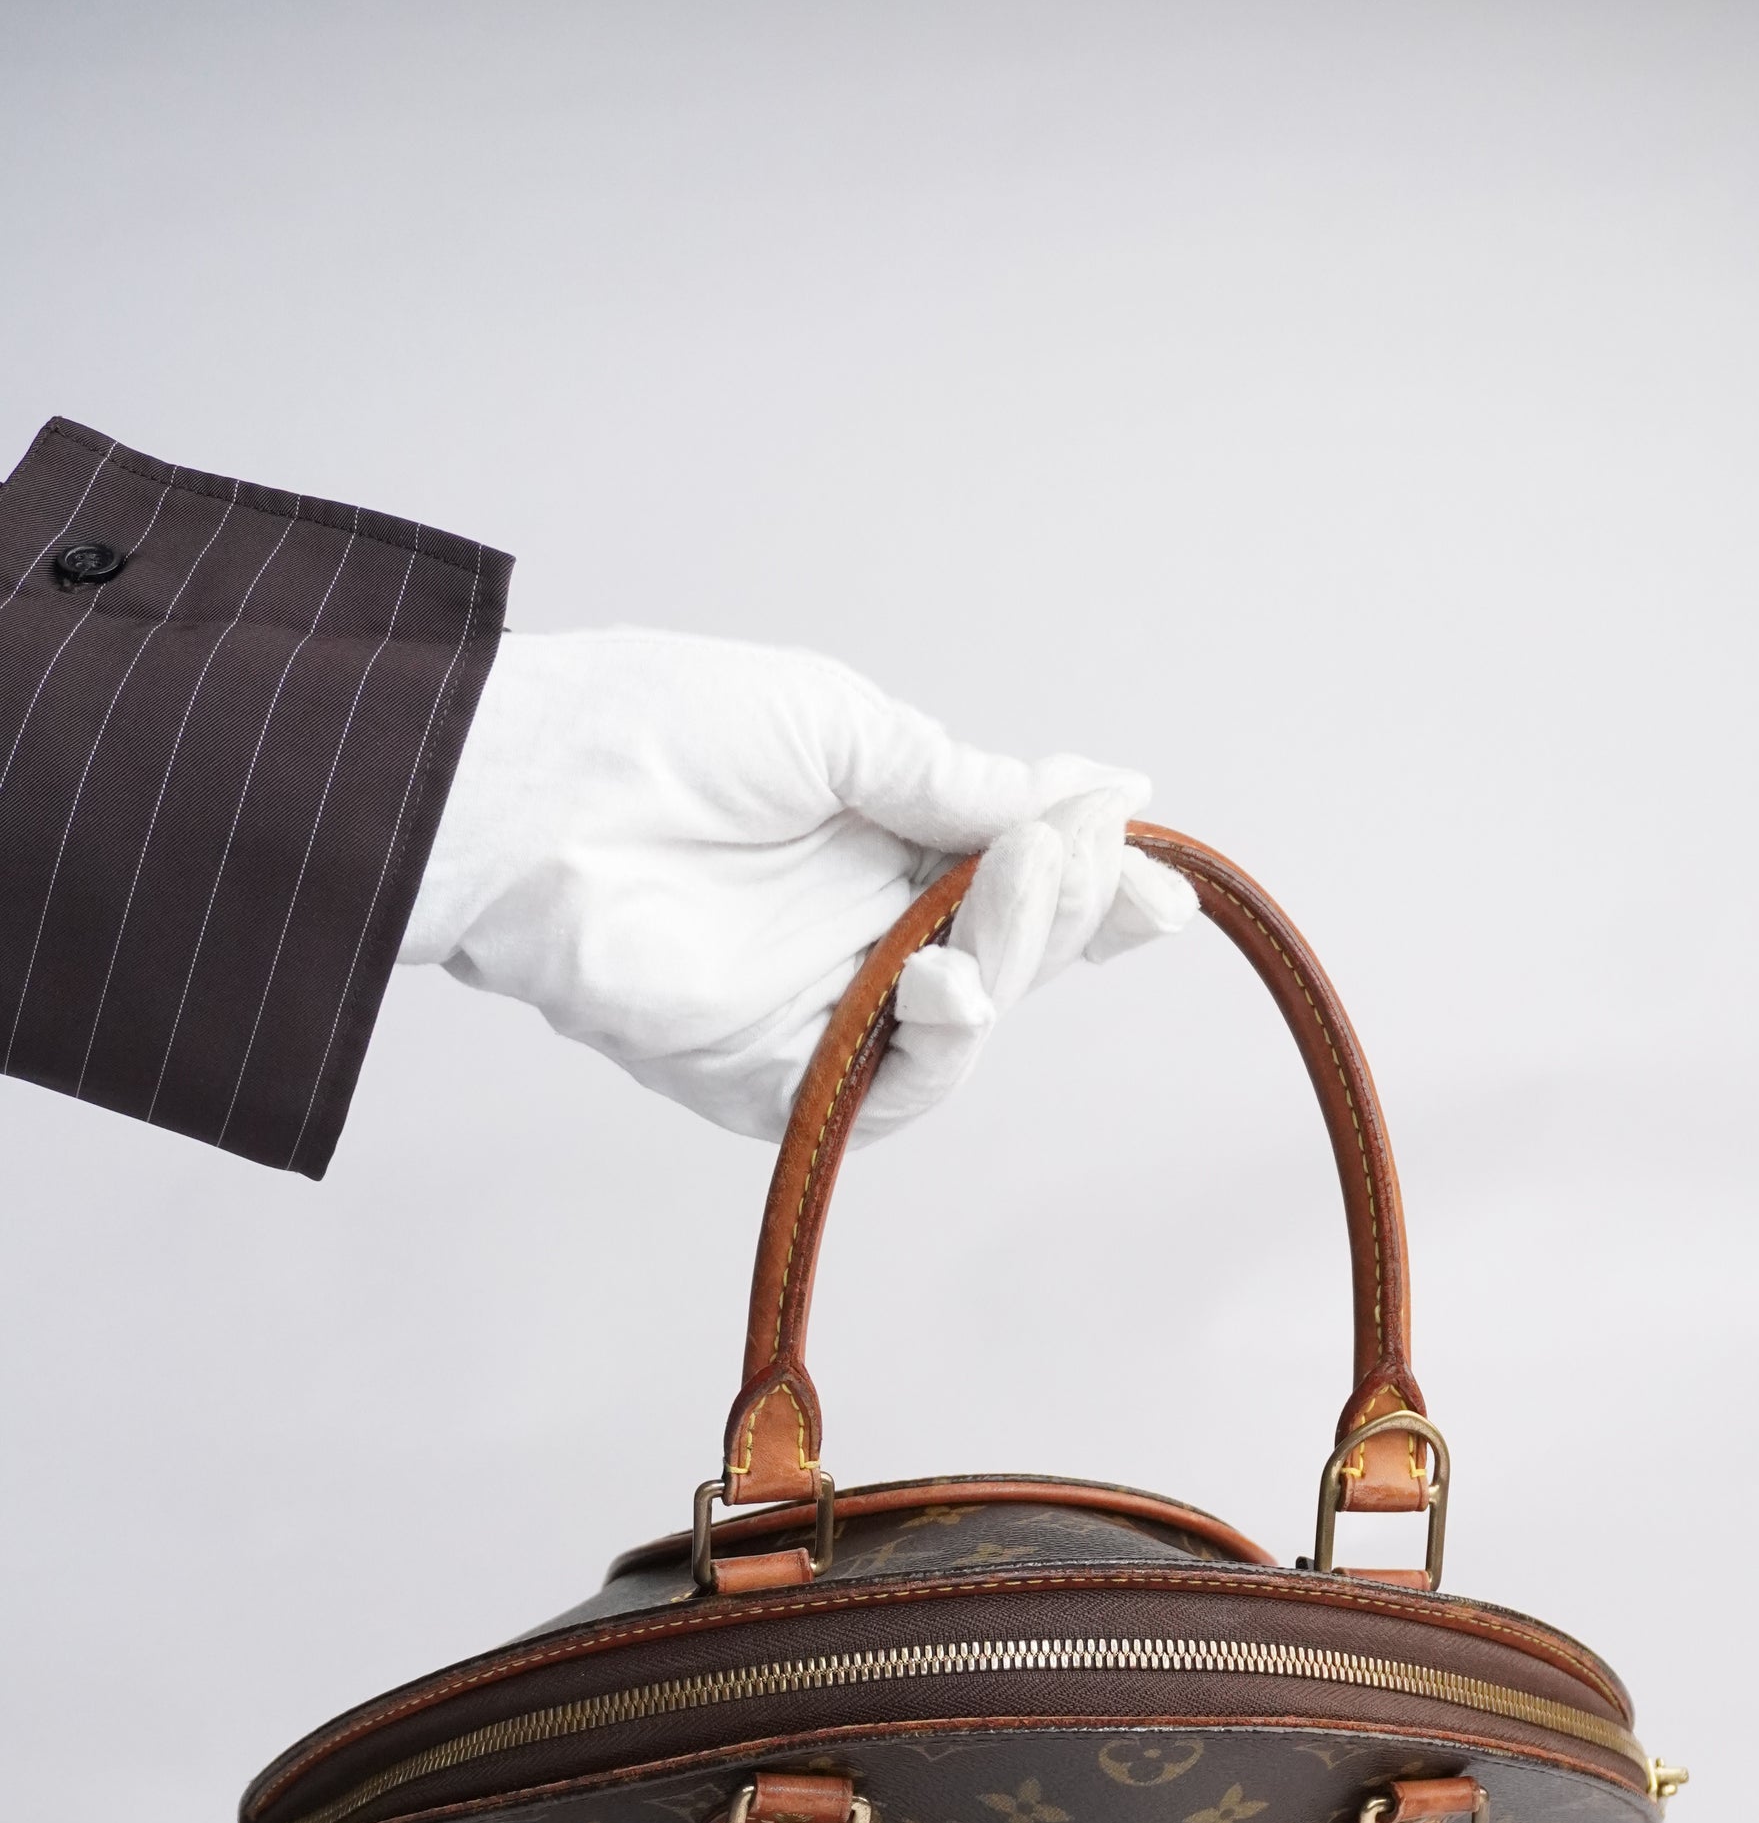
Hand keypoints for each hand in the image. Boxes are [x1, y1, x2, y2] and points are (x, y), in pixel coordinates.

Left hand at [399, 630, 1194, 1142]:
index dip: (1091, 882)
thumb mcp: (842, 728)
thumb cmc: (659, 731)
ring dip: (1019, 959)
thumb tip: (1104, 789)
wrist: (536, 796)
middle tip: (1090, 858)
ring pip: (972, 1024)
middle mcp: (861, 935)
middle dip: (1072, 911)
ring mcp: (824, 1012)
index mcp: (879, 843)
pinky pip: (895, 1094)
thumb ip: (965, 783)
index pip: (1014, 881)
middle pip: (1013, 957)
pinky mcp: (779, 1085)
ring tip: (1028, 878)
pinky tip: (950, 979)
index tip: (1157, 867)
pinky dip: (944, 1045)